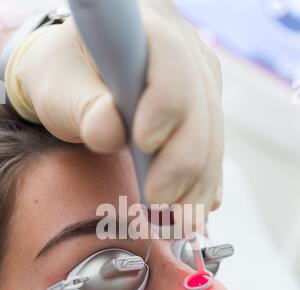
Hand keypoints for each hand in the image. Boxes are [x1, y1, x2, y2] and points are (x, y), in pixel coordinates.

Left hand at [7, 0, 223, 225]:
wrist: (82, 81)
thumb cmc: (67, 80)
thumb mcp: (59, 88)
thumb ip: (80, 107)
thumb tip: (111, 130)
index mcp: (146, 26)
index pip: (170, 59)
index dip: (165, 103)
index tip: (144, 143)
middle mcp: (184, 49)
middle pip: (200, 106)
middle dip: (183, 162)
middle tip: (159, 203)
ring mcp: (199, 81)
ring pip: (213, 134)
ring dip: (197, 183)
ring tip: (179, 220)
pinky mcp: (203, 110)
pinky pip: (214, 149)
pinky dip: (204, 183)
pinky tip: (197, 207)